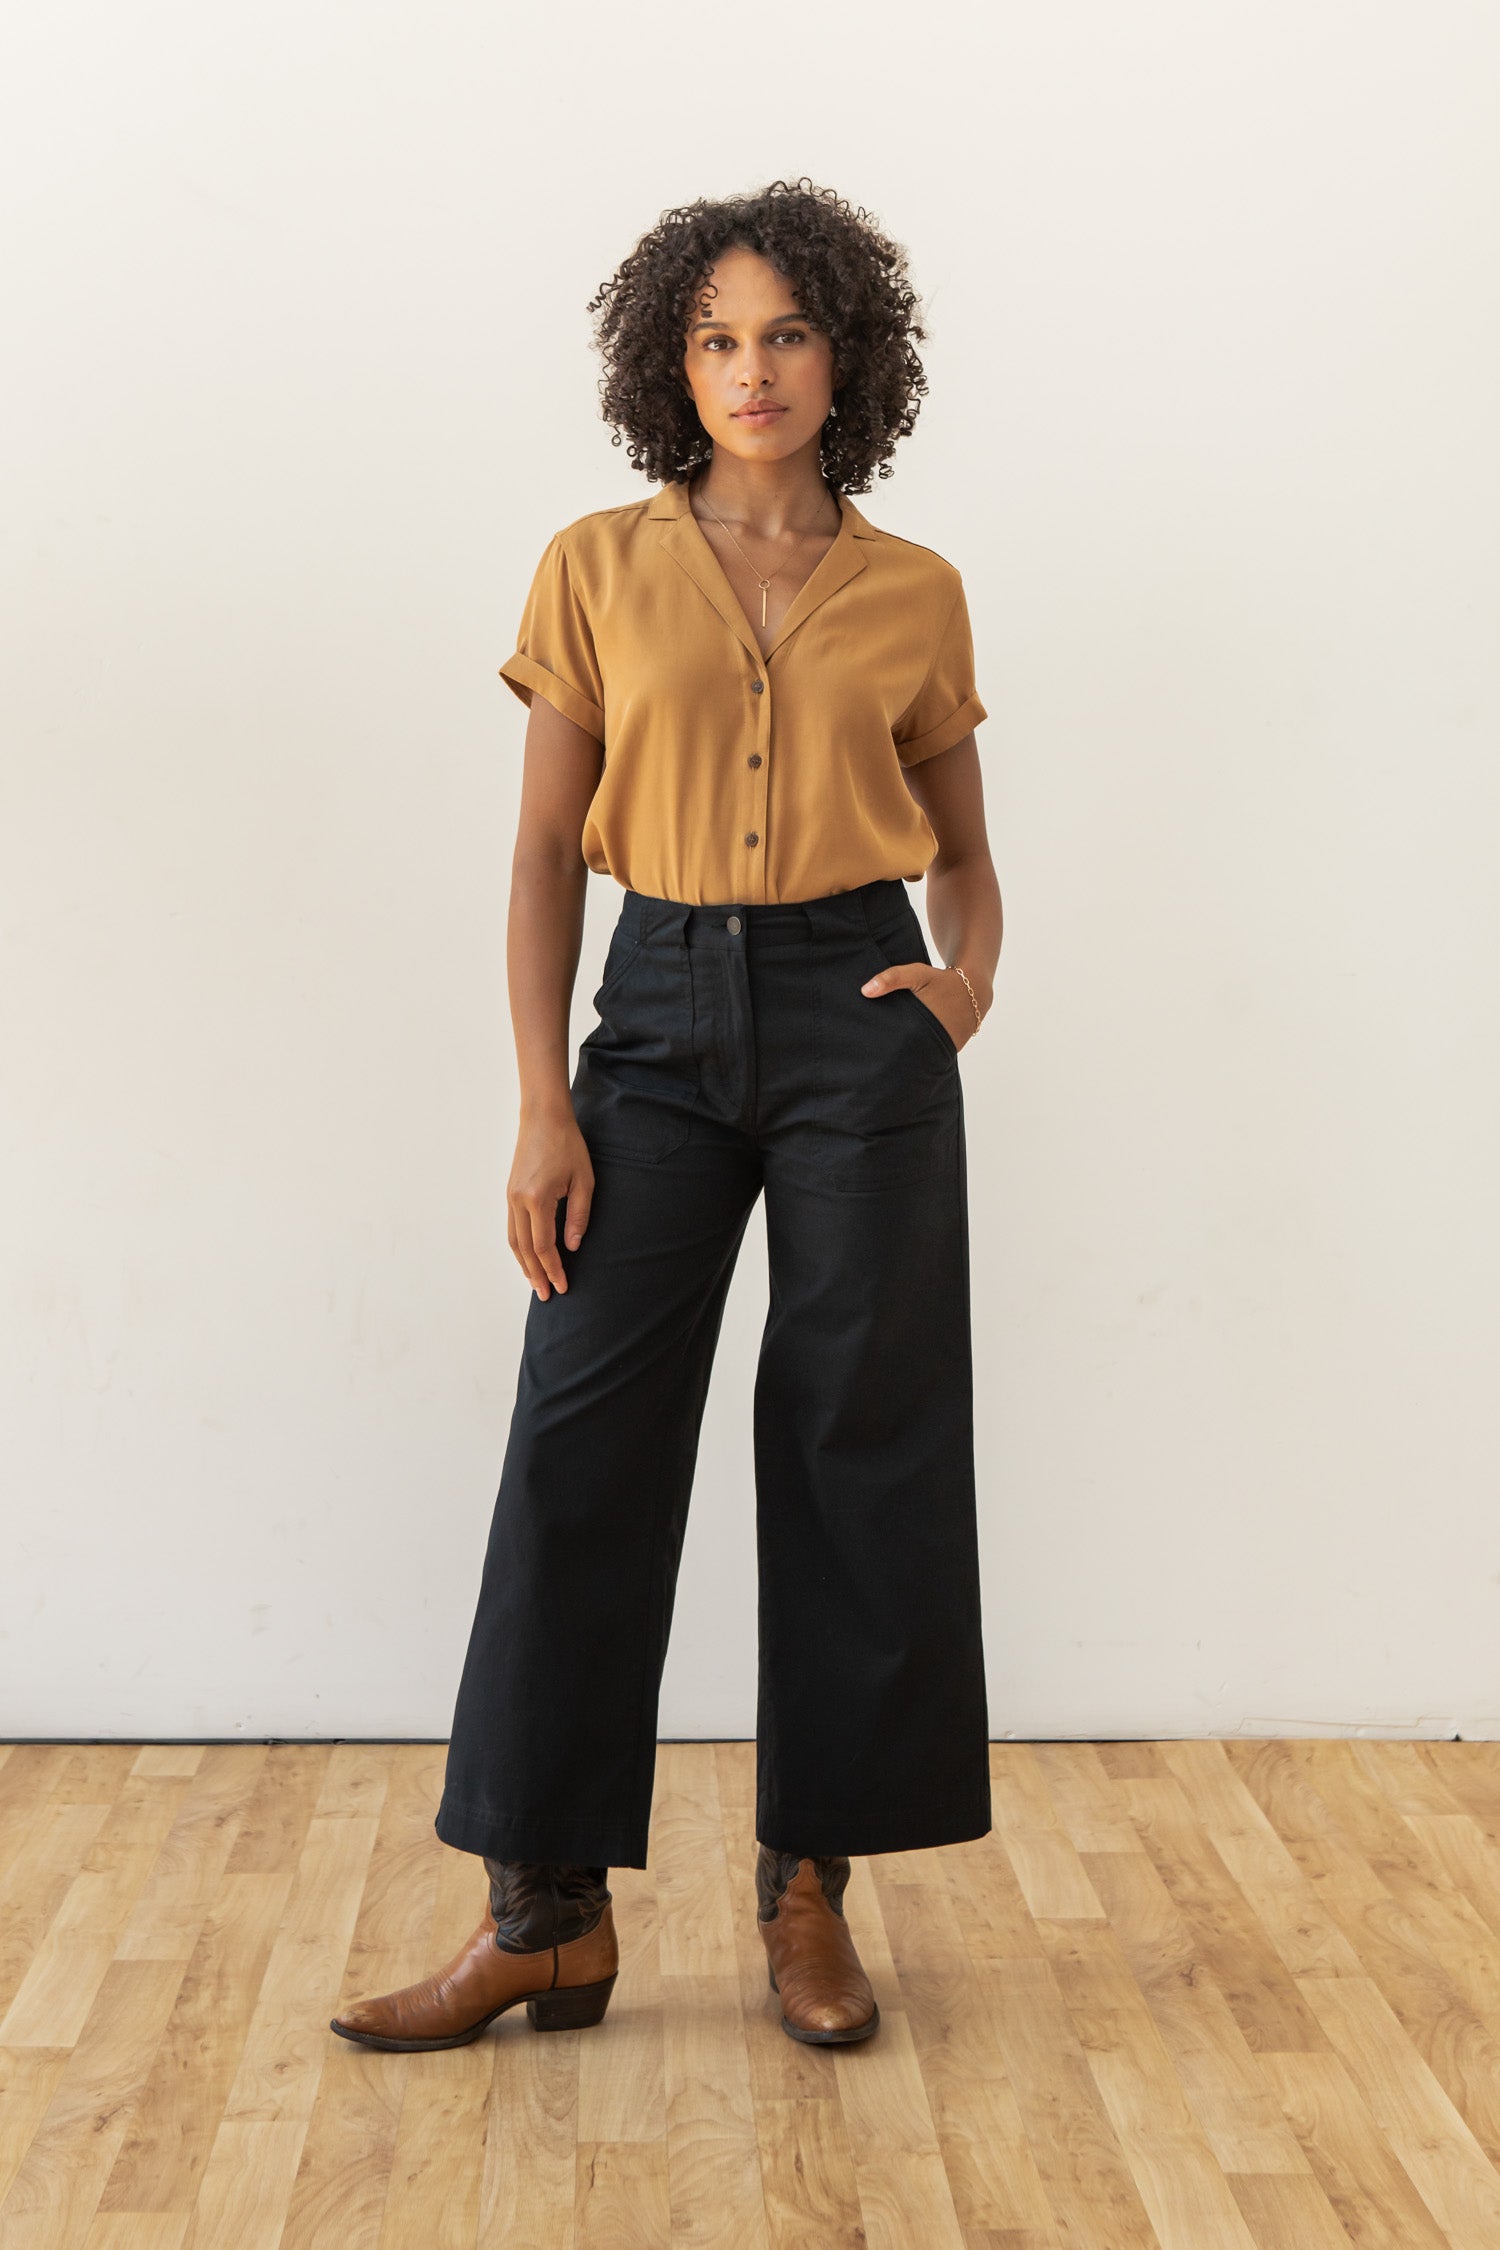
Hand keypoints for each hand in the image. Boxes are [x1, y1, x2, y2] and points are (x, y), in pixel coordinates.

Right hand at [508, 1115, 594, 1297]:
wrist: (543, 1118)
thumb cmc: (568, 1145)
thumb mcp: (583, 1181)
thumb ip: (578, 1216)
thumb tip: (572, 1247)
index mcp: (538, 1199)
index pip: (544, 1246)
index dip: (553, 1269)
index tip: (563, 1286)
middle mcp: (518, 1201)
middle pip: (524, 1249)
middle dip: (536, 1275)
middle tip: (547, 1296)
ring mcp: (510, 1197)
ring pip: (513, 1241)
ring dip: (524, 1265)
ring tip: (535, 1283)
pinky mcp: (510, 1193)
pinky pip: (512, 1228)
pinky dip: (519, 1248)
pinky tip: (528, 1257)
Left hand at [859, 961, 977, 1051]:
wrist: (974, 989)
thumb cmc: (941, 980)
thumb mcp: (917, 973)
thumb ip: (892, 978)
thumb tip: (865, 991)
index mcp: (924, 1026)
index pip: (896, 1044)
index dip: (882, 1046)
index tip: (867, 1046)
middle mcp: (935, 1042)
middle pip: (905, 1054)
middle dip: (891, 1053)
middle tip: (872, 1054)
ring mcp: (944, 1049)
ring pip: (918, 1056)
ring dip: (906, 1054)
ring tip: (887, 1056)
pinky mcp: (950, 1050)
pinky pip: (930, 1053)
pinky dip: (920, 1051)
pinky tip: (908, 1049)